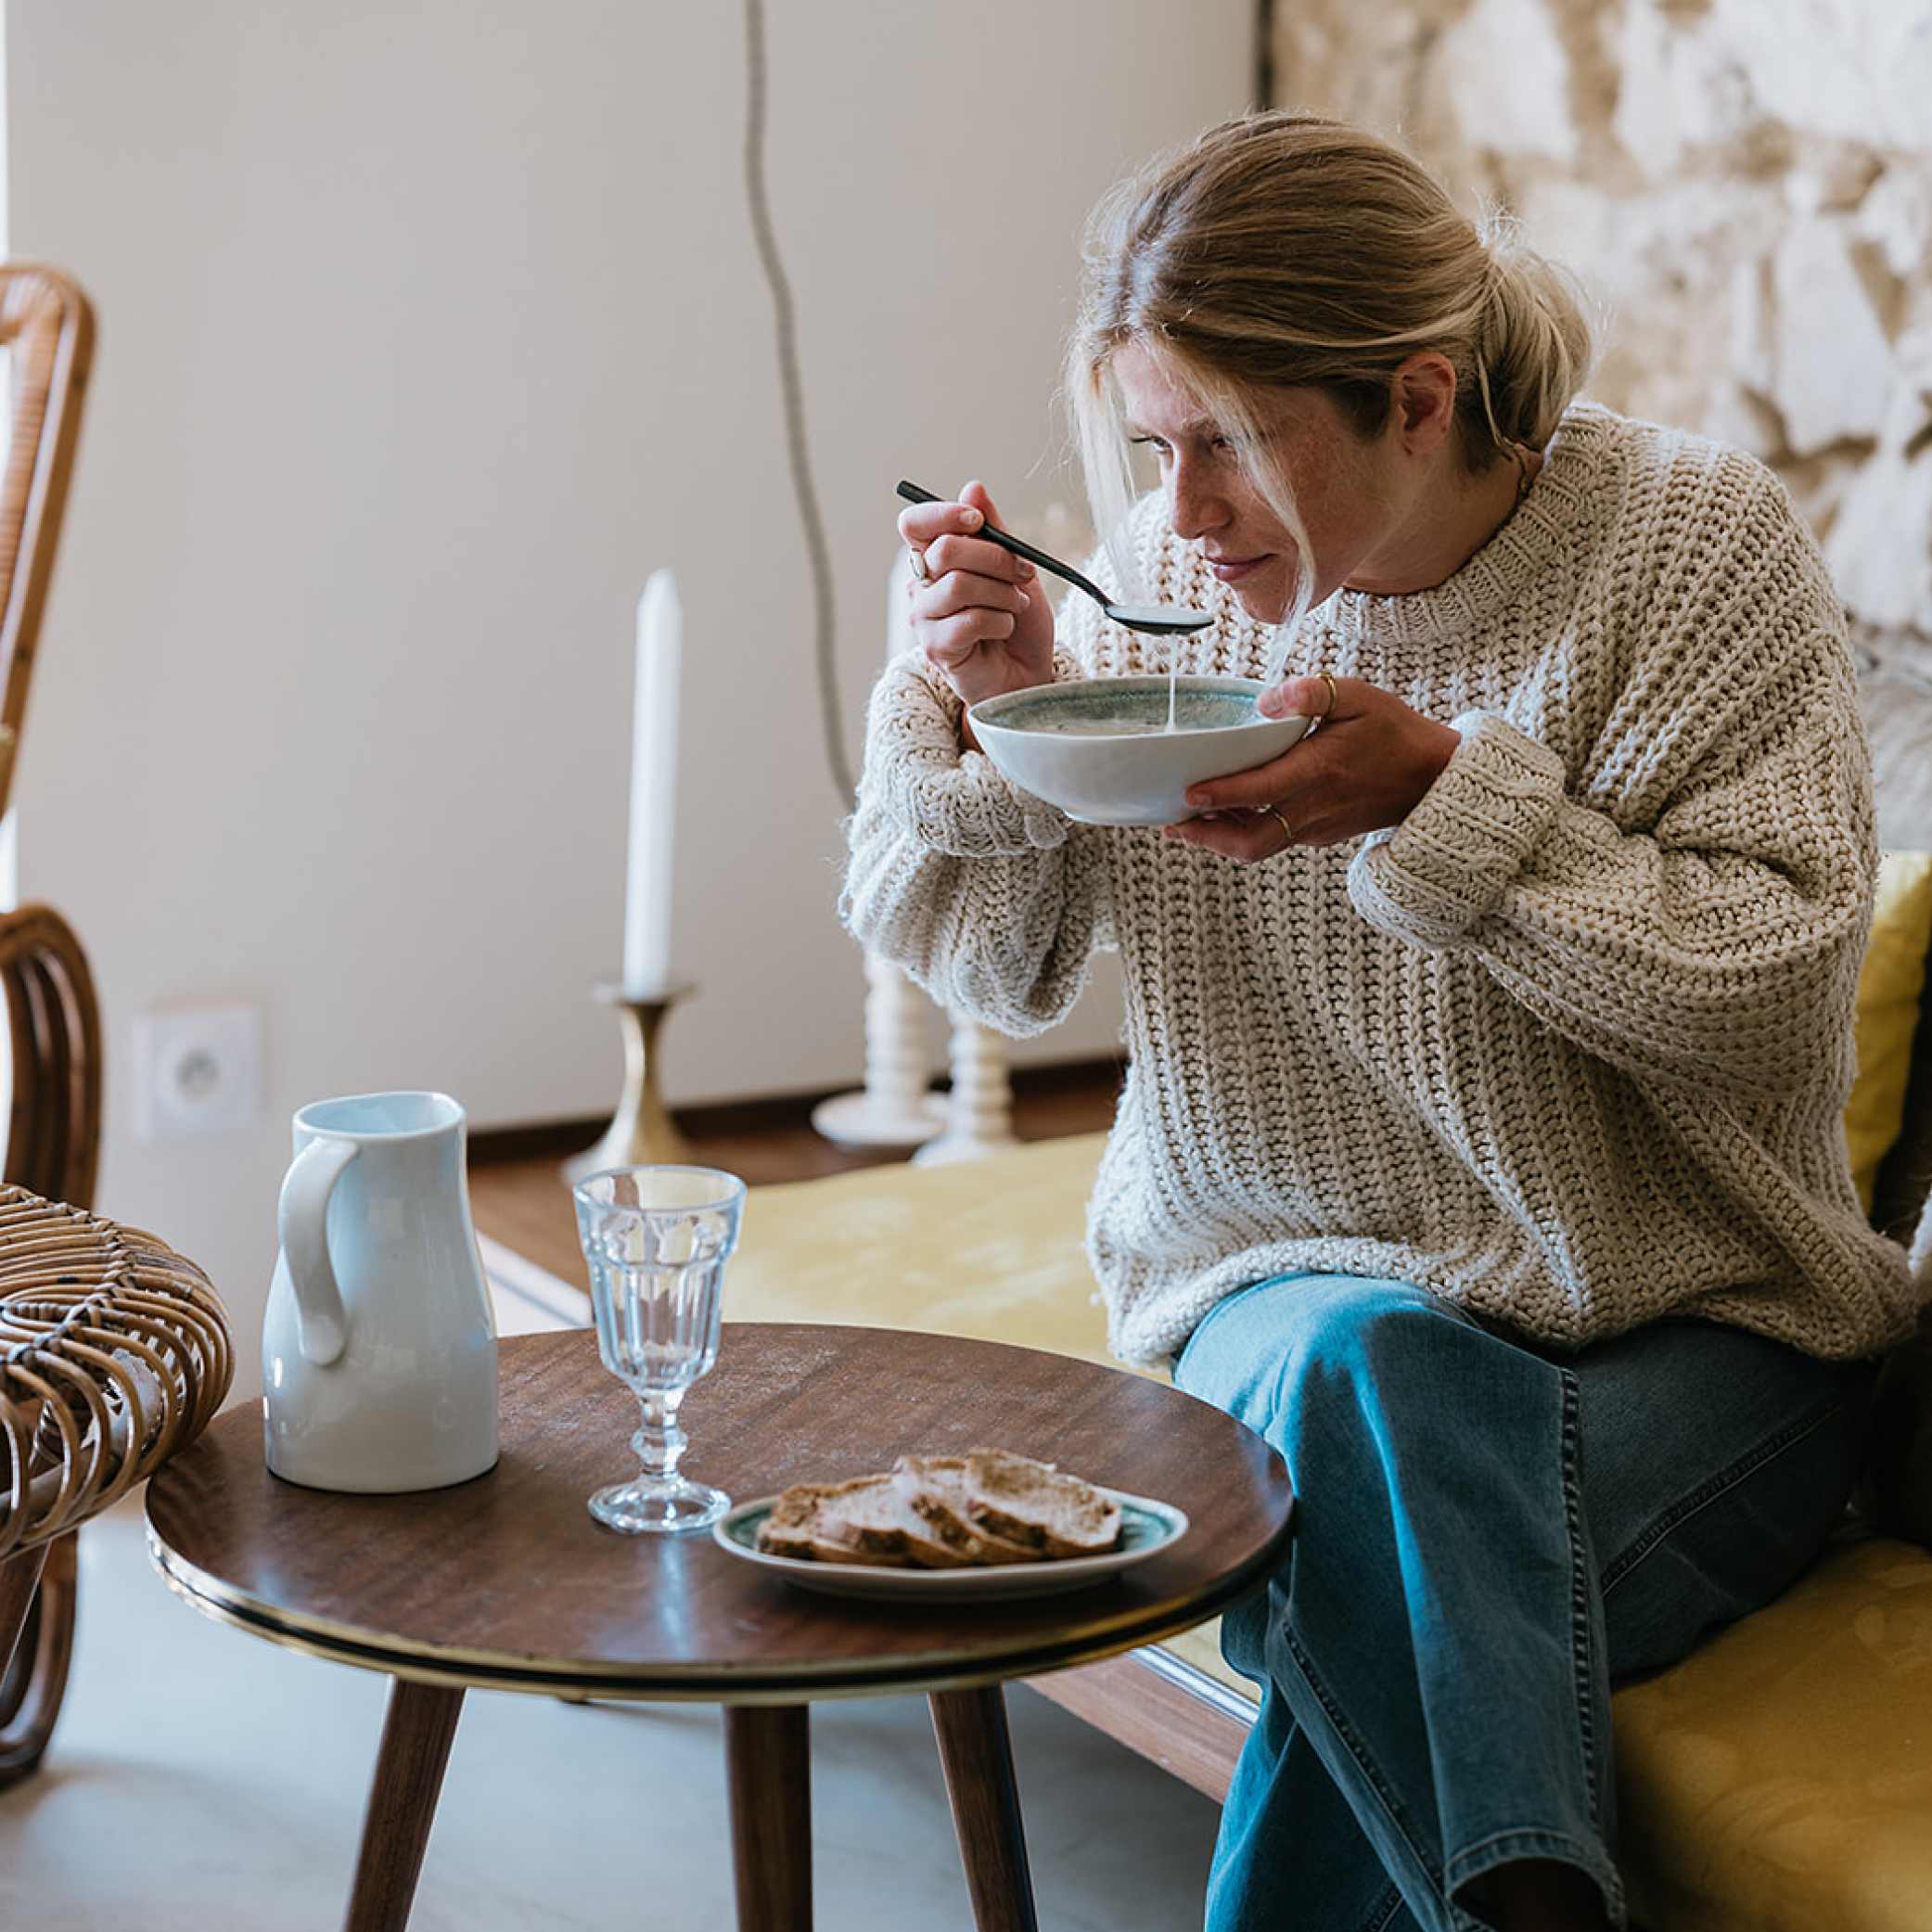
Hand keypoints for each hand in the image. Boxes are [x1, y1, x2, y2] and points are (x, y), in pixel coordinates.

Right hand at [899, 482, 1058, 726]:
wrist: (1029, 674)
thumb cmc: (1019, 624)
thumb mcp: (1015, 568)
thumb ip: (994, 531)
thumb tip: (973, 488)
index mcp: (935, 561)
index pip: (915, 525)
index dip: (943, 515)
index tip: (977, 522)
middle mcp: (922, 587)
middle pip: (944, 551)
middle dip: (994, 558)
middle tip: (1022, 573)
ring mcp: (925, 620)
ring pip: (957, 585)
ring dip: (1001, 593)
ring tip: (1016, 606)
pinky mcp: (936, 649)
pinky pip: (968, 620)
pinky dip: (999, 621)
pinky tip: (1005, 629)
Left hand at [1164, 675, 1460, 860]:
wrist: (1433, 778)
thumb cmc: (1394, 732)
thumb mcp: (1358, 696)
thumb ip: (1310, 693)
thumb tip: (1265, 700)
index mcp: (1320, 772)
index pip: (1261, 791)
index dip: (1221, 796)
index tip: (1187, 794)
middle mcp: (1315, 809)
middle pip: (1251, 844)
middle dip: (1207, 838)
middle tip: (1171, 823)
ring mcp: (1317, 828)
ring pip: (1259, 847)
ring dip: (1220, 837)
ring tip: (1184, 820)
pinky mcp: (1319, 835)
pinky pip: (1274, 838)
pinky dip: (1245, 829)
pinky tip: (1226, 810)